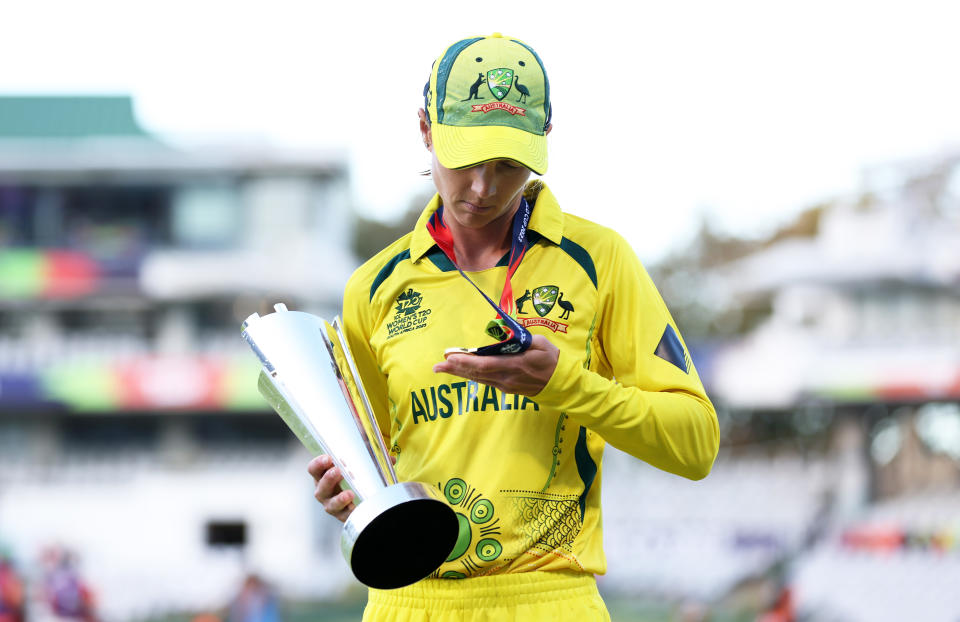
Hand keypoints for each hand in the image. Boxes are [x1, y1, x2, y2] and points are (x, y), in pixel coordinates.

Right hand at [307, 454, 355, 522]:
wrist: (363, 495)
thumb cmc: (352, 476)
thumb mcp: (349, 466)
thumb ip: (347, 462)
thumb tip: (351, 455)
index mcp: (322, 476)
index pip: (314, 469)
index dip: (318, 463)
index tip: (328, 458)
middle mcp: (323, 491)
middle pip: (321, 487)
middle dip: (329, 478)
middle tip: (338, 471)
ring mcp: (331, 504)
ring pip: (332, 504)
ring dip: (339, 499)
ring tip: (349, 494)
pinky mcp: (343, 515)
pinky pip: (345, 515)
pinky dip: (350, 511)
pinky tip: (354, 506)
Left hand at [433, 334, 558, 395]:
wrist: (561, 383)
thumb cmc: (551, 360)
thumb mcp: (540, 344)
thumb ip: (521, 339)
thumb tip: (503, 335)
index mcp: (515, 365)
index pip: (486, 365)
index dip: (466, 362)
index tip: (451, 357)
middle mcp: (507, 378)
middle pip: (476, 374)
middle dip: (455, 369)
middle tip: (437, 366)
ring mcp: (506, 385)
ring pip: (478, 379)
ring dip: (459, 373)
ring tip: (441, 368)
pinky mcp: (506, 388)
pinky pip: (484, 381)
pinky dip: (471, 375)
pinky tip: (460, 372)